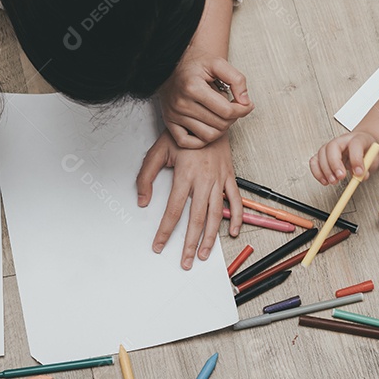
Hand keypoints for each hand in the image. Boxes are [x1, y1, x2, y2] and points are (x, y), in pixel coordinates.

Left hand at [136, 130, 240, 269]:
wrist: (208, 117)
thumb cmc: (184, 134)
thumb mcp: (158, 151)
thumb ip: (146, 177)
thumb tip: (142, 201)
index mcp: (185, 175)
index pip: (173, 211)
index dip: (165, 231)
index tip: (159, 246)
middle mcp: (203, 180)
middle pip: (196, 220)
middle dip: (190, 244)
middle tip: (185, 262)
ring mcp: (218, 180)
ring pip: (215, 215)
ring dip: (210, 238)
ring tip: (205, 255)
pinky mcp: (229, 177)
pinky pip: (236, 201)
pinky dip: (235, 217)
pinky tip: (232, 232)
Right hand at [158, 55, 252, 147]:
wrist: (173, 64)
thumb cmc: (197, 64)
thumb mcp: (219, 63)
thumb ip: (237, 80)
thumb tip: (246, 102)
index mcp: (193, 87)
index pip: (226, 111)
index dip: (242, 110)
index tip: (247, 105)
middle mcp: (181, 103)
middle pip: (219, 125)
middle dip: (233, 118)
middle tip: (234, 109)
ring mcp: (173, 114)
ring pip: (208, 136)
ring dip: (221, 129)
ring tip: (222, 117)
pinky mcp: (169, 122)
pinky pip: (188, 142)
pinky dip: (201, 140)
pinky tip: (208, 127)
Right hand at [310, 131, 378, 184]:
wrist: (362, 142)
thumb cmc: (367, 149)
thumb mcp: (374, 158)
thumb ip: (369, 167)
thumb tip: (361, 176)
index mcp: (358, 138)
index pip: (355, 144)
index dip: (356, 159)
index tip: (359, 172)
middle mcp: (342, 140)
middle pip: (332, 147)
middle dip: (335, 164)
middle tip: (341, 177)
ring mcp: (331, 145)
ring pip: (321, 153)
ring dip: (325, 170)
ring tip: (333, 181)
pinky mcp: (323, 154)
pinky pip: (314, 161)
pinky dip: (317, 172)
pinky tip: (324, 180)